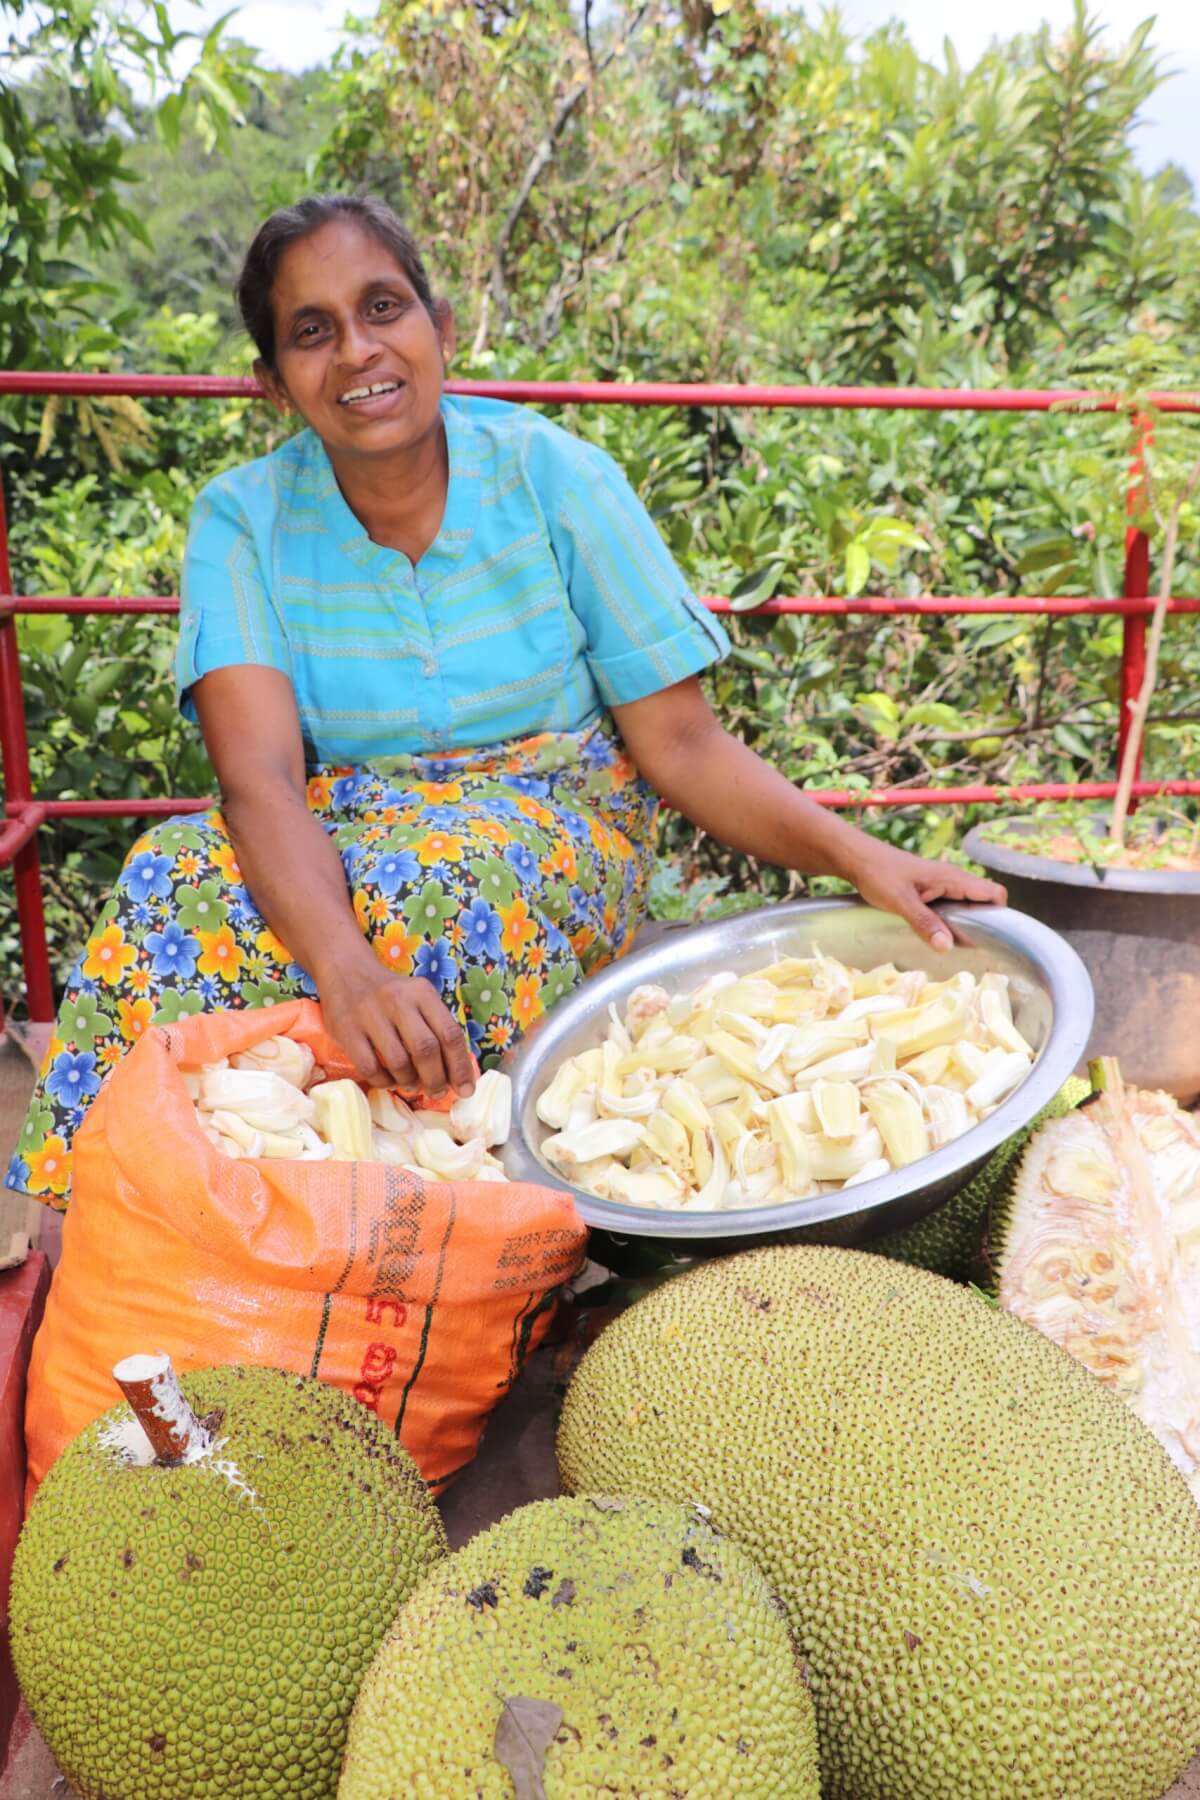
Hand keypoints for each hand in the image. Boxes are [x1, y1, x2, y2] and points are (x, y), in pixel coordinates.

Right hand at [317, 959, 474, 1098]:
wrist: (346, 970)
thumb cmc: (392, 994)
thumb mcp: (419, 998)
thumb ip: (437, 1028)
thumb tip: (456, 1074)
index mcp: (422, 993)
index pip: (450, 1034)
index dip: (460, 1067)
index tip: (466, 1089)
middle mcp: (397, 1001)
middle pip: (426, 1049)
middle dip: (436, 1079)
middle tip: (437, 1092)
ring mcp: (369, 1015)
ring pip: (398, 1061)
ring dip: (409, 1081)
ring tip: (412, 1085)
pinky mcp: (346, 1029)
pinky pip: (370, 1067)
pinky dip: (383, 1081)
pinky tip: (389, 1080)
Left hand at [836, 840, 1006, 949]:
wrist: (856, 858)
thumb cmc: (878, 874)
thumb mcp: (900, 901)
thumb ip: (924, 923)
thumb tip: (947, 946)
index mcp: (953, 878)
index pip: (995, 893)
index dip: (999, 915)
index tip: (987, 937)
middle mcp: (953, 880)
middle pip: (984, 903)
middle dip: (981, 925)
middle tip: (966, 947)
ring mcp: (942, 885)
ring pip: (967, 907)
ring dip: (963, 925)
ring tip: (950, 945)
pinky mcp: (930, 891)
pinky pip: (951, 907)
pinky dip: (949, 922)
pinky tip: (935, 935)